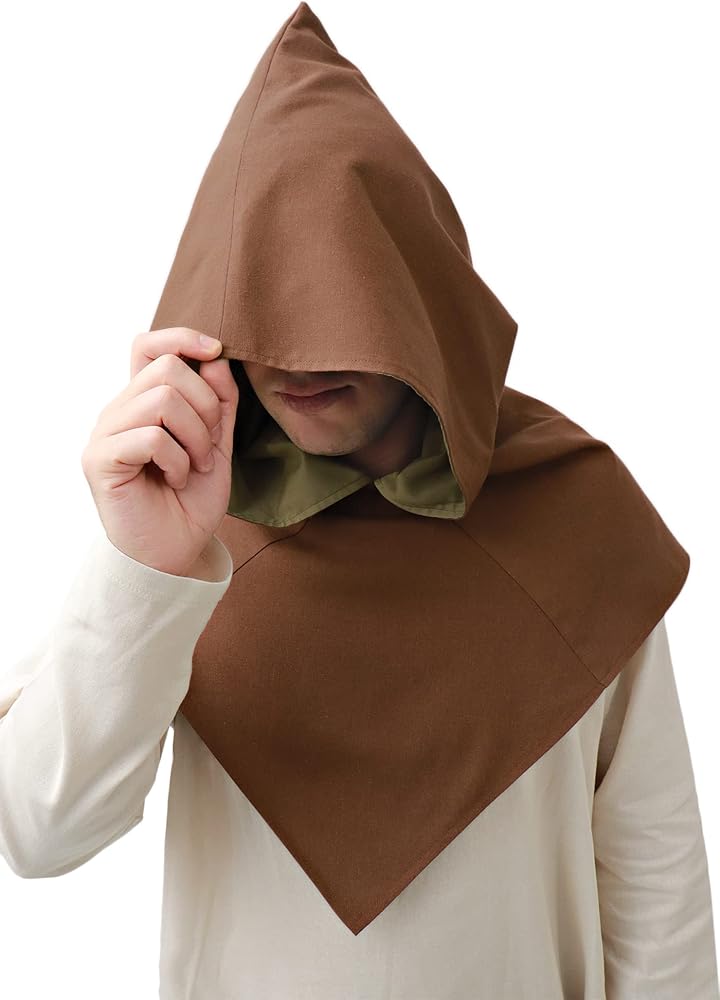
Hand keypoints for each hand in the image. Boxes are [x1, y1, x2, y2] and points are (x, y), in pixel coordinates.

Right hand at [80, 327, 239, 575]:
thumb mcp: (217, 444)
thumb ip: (219, 403)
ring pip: (162, 399)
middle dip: (206, 405)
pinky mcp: (100, 460)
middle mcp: (119, 411)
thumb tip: (215, 358)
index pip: (148, 345)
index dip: (182, 337)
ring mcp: (106, 434)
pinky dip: (177, 460)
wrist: (176, 552)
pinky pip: (150, 436)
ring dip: (196, 437)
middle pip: (166, 368)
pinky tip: (177, 479)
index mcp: (142, 403)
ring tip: (196, 466)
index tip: (217, 351)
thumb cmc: (190, 500)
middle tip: (210, 446)